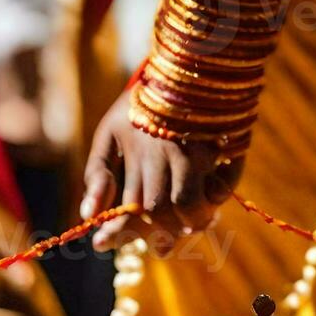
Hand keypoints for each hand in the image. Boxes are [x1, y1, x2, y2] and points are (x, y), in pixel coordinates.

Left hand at [80, 94, 244, 252]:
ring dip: (188, 224)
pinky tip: (208, 207)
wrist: (183, 68)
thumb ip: (96, 174)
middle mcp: (168, 152)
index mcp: (138, 151)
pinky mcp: (228, 145)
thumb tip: (87, 216)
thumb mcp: (108, 134)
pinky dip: (215, 202)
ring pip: (192, 204)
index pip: (129, 206)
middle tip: (155, 246)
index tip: (101, 246)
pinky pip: (224, 186)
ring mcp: (200, 149)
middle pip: (160, 210)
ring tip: (183, 230)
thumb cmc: (140, 107)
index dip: (118, 232)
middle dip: (155, 234)